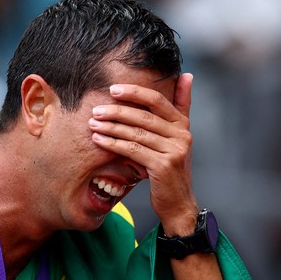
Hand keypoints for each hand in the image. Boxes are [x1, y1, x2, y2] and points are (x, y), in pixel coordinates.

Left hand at [89, 72, 197, 234]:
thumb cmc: (170, 169)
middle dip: (117, 111)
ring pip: (136, 133)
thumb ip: (181, 108)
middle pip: (144, 116)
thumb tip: (187, 76)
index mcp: (183, 125)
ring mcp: (174, 151)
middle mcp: (182, 135)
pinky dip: (113, 144)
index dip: (134, 92)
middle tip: (96, 110)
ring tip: (93, 123)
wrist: (178, 203)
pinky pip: (133, 150)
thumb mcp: (177, 138)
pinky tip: (99, 140)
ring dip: (111, 127)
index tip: (113, 90)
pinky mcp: (163, 166)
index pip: (157, 100)